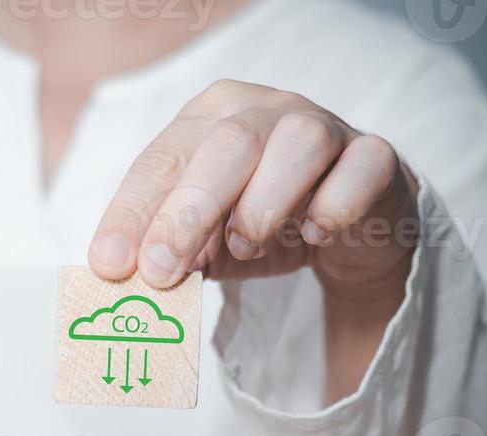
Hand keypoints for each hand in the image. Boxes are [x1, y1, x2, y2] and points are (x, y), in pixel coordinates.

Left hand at [88, 79, 418, 299]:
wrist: (350, 232)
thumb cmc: (267, 225)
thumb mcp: (206, 242)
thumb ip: (169, 252)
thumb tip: (123, 277)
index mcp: (211, 117)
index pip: (163, 158)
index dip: (132, 213)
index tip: (110, 265)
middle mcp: (267, 108)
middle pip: (227, 144)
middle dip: (187, 211)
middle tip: (161, 271)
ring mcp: (327, 126)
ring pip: (299, 142)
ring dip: (264, 204)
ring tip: (245, 247)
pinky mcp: (376, 157)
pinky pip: (362, 169)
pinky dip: (335, 206)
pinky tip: (315, 235)